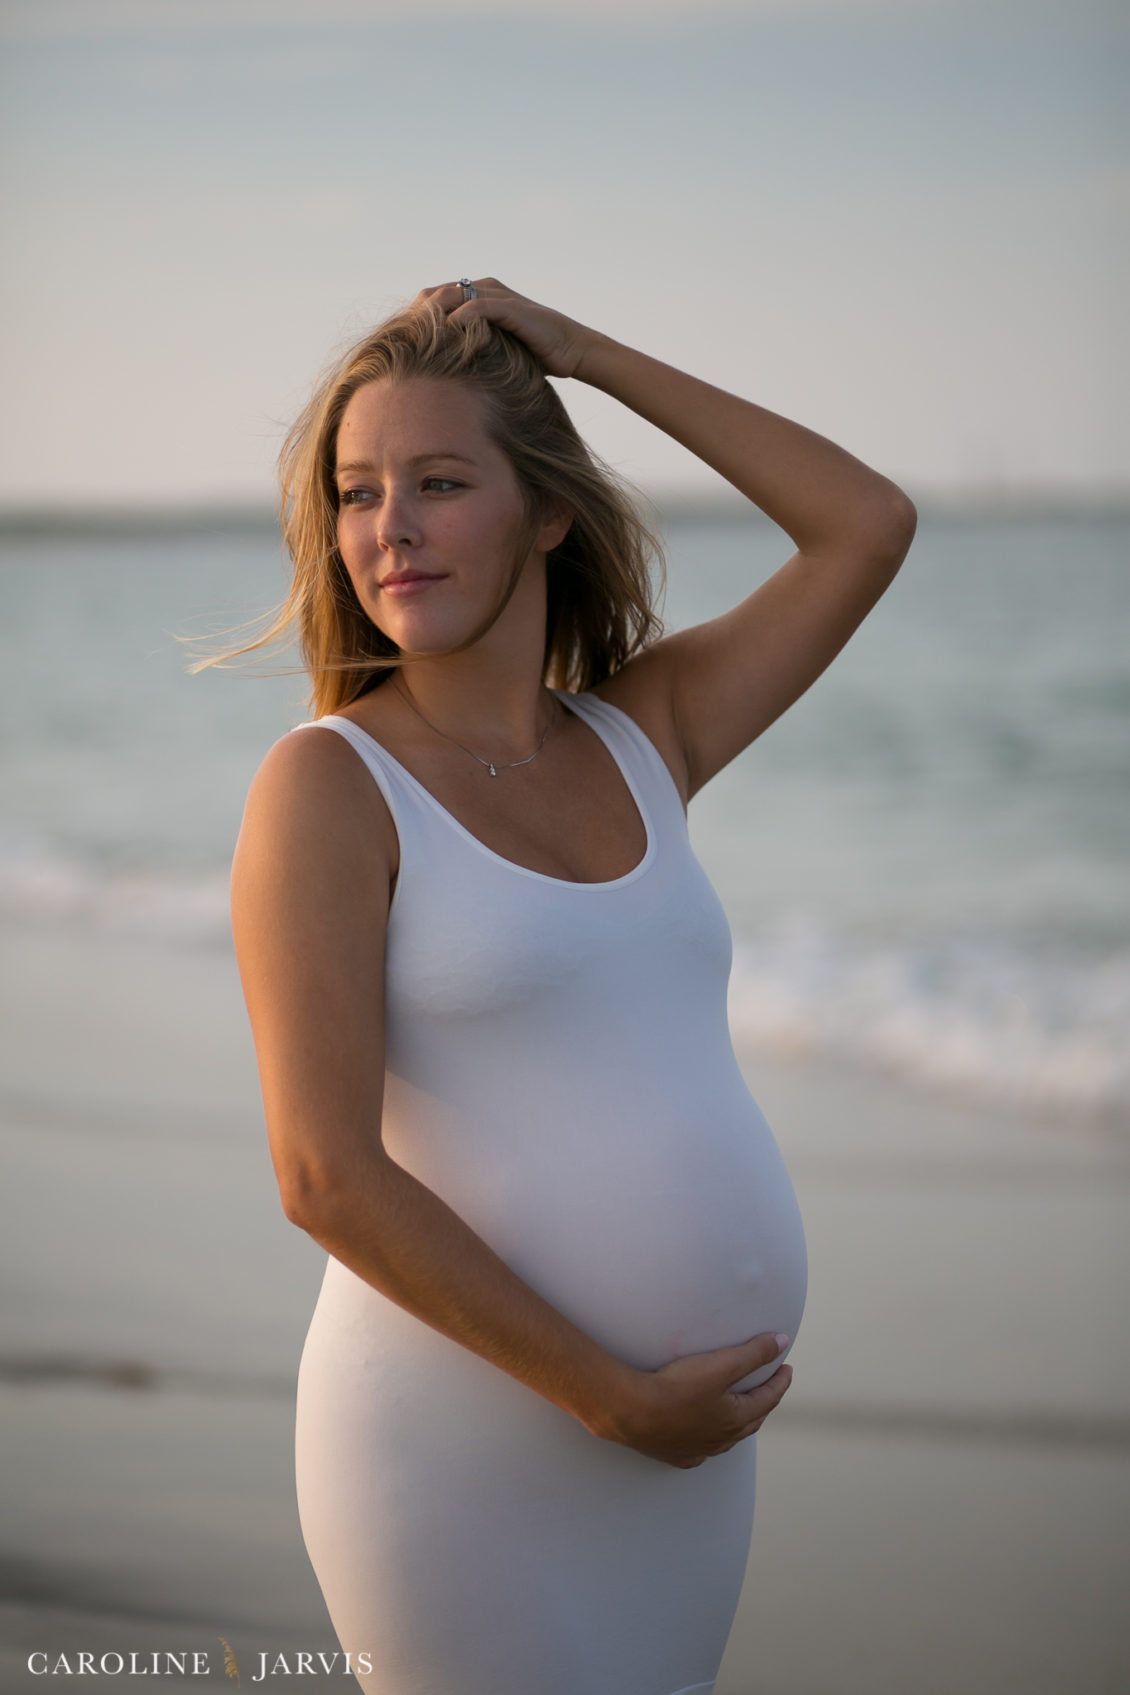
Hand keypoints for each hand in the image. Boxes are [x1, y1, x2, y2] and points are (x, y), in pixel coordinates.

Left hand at [413, 277, 600, 379]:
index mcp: (478, 294)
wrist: (571, 350)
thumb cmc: (535, 355)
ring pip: (449, 296)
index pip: (433, 299)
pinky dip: (457, 321)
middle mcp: (484, 288)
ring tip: (414, 343)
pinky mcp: (509, 306)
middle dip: (415, 319)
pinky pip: (475, 307)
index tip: (401, 345)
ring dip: (430, 319)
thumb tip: (439, 370)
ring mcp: (496, 294)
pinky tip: (445, 341)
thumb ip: (470, 347)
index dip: (414, 320)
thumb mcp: (494, 349)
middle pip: (434, 294)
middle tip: (400, 345)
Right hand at [598, 1331, 794, 1469]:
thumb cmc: (677, 1387)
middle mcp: (722, 1440)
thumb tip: (781, 1341)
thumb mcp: (721, 1364)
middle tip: (768, 1386)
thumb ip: (753, 1353)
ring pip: (728, 1437)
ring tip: (740, 1409)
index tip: (786, 1368)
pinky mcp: (676, 1455)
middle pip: (752, 1420)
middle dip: (764, 1401)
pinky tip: (703, 1436)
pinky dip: (709, 1440)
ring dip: (738, 1422)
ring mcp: (698, 1450)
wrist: (632, 1411)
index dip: (780, 1381)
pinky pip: (700, 1450)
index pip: (769, 1398)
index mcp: (737, 1419)